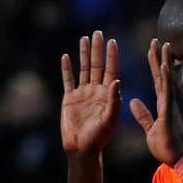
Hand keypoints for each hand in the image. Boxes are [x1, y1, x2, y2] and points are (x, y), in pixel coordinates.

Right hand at [60, 31, 121, 157]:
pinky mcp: (69, 99)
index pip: (111, 70)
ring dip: (84, 54)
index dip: (111, 56)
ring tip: (84, 38)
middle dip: (98, 49)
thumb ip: (113, 100)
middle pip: (97, 66)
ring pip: (84, 69)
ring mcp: (82, 94)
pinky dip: (66, 68)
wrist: (81, 149)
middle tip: (98, 33)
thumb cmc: (99, 138)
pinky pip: (68, 80)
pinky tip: (66, 56)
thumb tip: (116, 80)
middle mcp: (96, 91)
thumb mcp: (110, 120)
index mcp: (108, 95)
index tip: (112, 41)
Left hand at [129, 39, 182, 164]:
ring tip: (164, 45)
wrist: (178, 161)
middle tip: (158, 40)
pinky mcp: (169, 113)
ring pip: (166, 80)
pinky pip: (166, 94)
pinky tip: (164, 67)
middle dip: (160, 57)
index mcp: (163, 104)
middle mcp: (167, 102)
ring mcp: (170, 106)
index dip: (155, 65)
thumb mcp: (150, 128)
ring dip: (165, 62)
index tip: (153, 50)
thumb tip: (133, 101)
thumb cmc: (166, 146)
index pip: (157, 80)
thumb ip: (143, 114)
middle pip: (162, 75)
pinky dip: (165, 80)